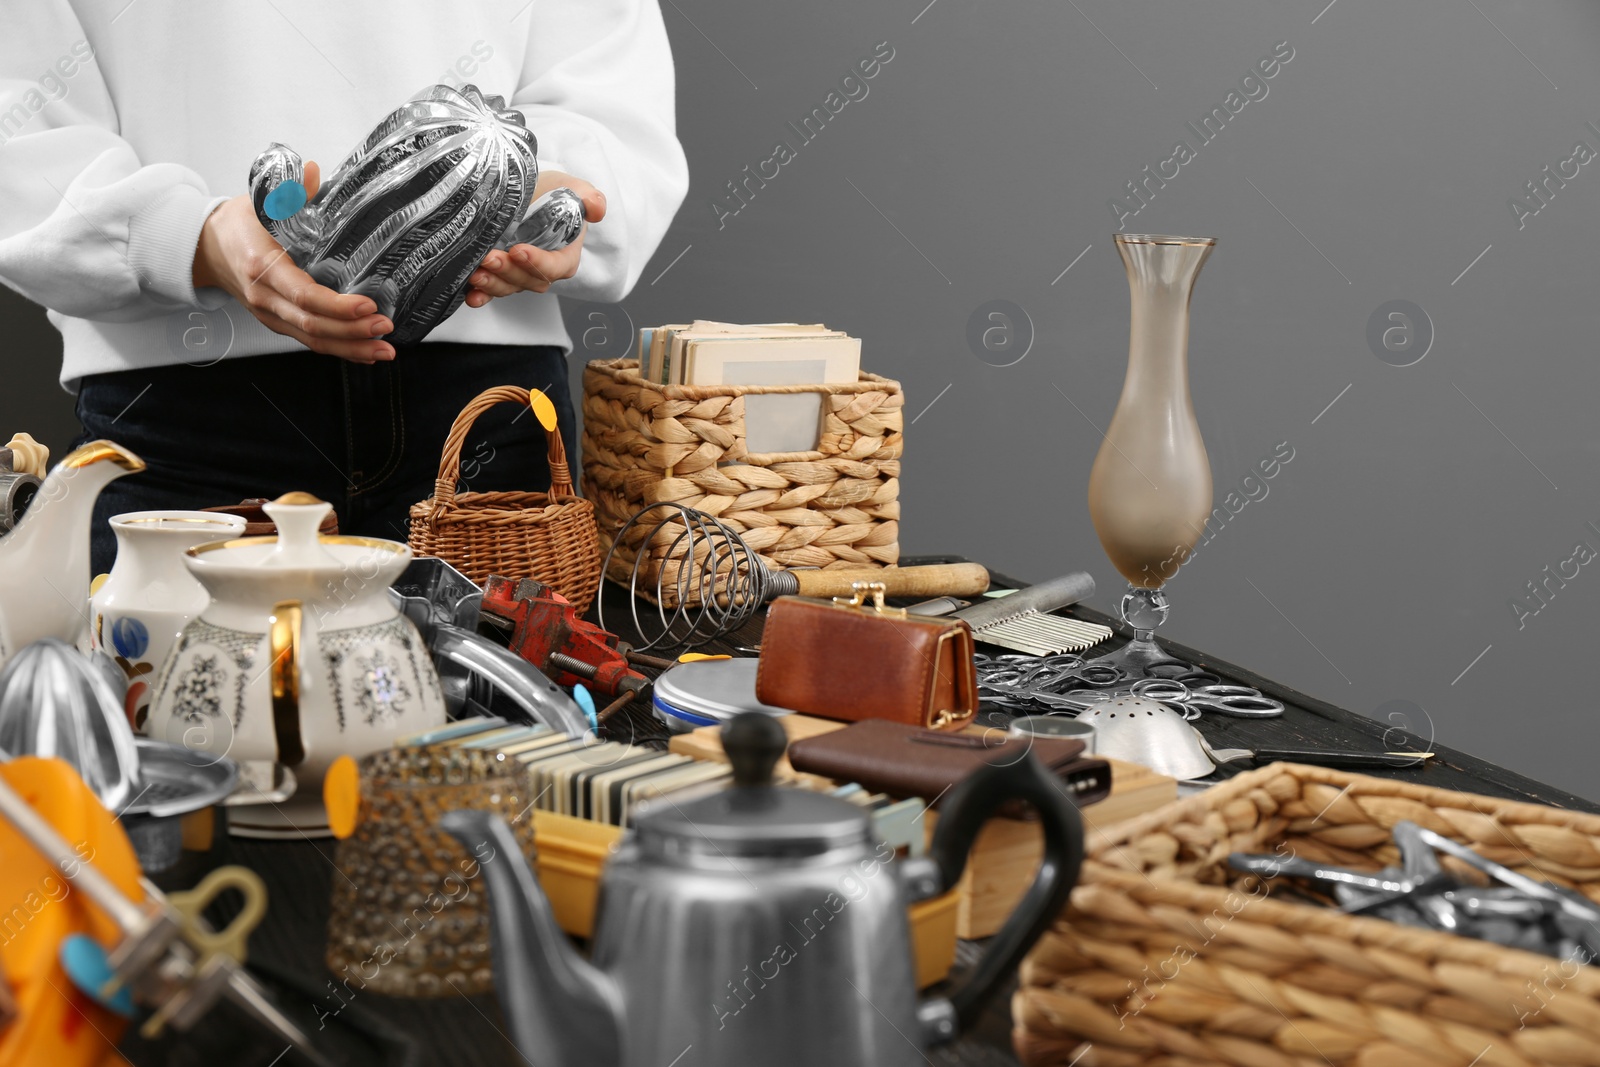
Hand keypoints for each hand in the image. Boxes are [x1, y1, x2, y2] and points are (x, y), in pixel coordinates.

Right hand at [192, 161, 395, 363]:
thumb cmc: (238, 224)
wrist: (207, 247)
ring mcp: (271, 314)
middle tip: (385, 328)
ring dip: (351, 348)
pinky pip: (310, 341)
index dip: (337, 306)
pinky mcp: (278, 322)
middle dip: (352, 331)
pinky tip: (366, 351)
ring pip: (312, 339)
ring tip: (385, 350)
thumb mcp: (260, 201)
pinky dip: (339, 349)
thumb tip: (312, 171)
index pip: (303, 295)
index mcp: (262, 267)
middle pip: (312, 325)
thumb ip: (290, 191)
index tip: (368, 305)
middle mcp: (265, 297)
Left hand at [463, 171, 604, 307]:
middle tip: (490, 257)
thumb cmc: (553, 193)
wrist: (529, 193)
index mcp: (565, 255)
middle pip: (529, 280)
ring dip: (493, 284)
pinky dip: (482, 295)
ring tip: (476, 273)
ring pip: (509, 287)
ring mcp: (521, 274)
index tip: (519, 250)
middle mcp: (543, 269)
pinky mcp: (501, 275)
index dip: (538, 263)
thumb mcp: (573, 189)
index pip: (555, 267)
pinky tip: (471, 295)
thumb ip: (589, 198)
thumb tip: (596, 208)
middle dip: (509, 272)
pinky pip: (493, 290)